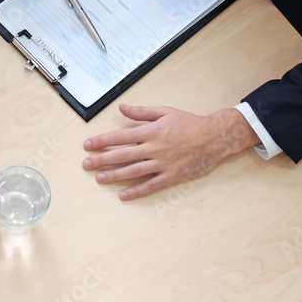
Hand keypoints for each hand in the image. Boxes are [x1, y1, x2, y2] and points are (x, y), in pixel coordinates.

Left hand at [82, 103, 258, 199]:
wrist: (215, 137)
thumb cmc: (190, 123)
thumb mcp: (165, 111)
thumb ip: (141, 112)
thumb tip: (122, 107)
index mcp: (150, 131)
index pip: (119, 137)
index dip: (102, 141)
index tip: (87, 145)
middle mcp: (154, 148)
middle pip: (122, 155)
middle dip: (101, 160)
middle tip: (86, 164)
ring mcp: (163, 163)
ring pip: (133, 171)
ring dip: (114, 175)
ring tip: (99, 178)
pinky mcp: (172, 175)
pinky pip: (151, 185)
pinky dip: (137, 190)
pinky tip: (124, 195)